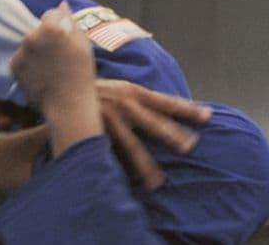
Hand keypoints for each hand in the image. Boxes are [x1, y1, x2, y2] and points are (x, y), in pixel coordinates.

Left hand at [8, 2, 95, 108]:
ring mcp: (21, 52)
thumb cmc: (80, 74)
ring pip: (29, 44)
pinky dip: (29, 62)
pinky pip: (22, 57)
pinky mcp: (14, 66)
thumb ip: (71, 21)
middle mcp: (31, 37)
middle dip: (46, 37)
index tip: (65, 40)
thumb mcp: (83, 44)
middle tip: (58, 56)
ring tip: (50, 67)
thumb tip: (62, 5)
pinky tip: (41, 74)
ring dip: (37, 49)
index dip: (60, 25)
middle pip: (38, 29)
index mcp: (50, 29)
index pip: (51, 14)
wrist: (67, 104)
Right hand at [95, 79, 211, 189]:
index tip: (207, 116)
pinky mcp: (94, 131)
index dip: (186, 109)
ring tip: (158, 182)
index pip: (165, 101)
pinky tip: (127, 181)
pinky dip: (119, 167)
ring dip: (145, 164)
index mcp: (133, 91)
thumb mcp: (119, 88)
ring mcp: (108, 118)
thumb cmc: (94, 90)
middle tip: (191, 146)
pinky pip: (110, 152)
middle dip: (172, 134)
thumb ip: (137, 98)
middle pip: (153, 121)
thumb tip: (161, 109)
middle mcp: (123, 103)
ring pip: (131, 144)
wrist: (61, 85)